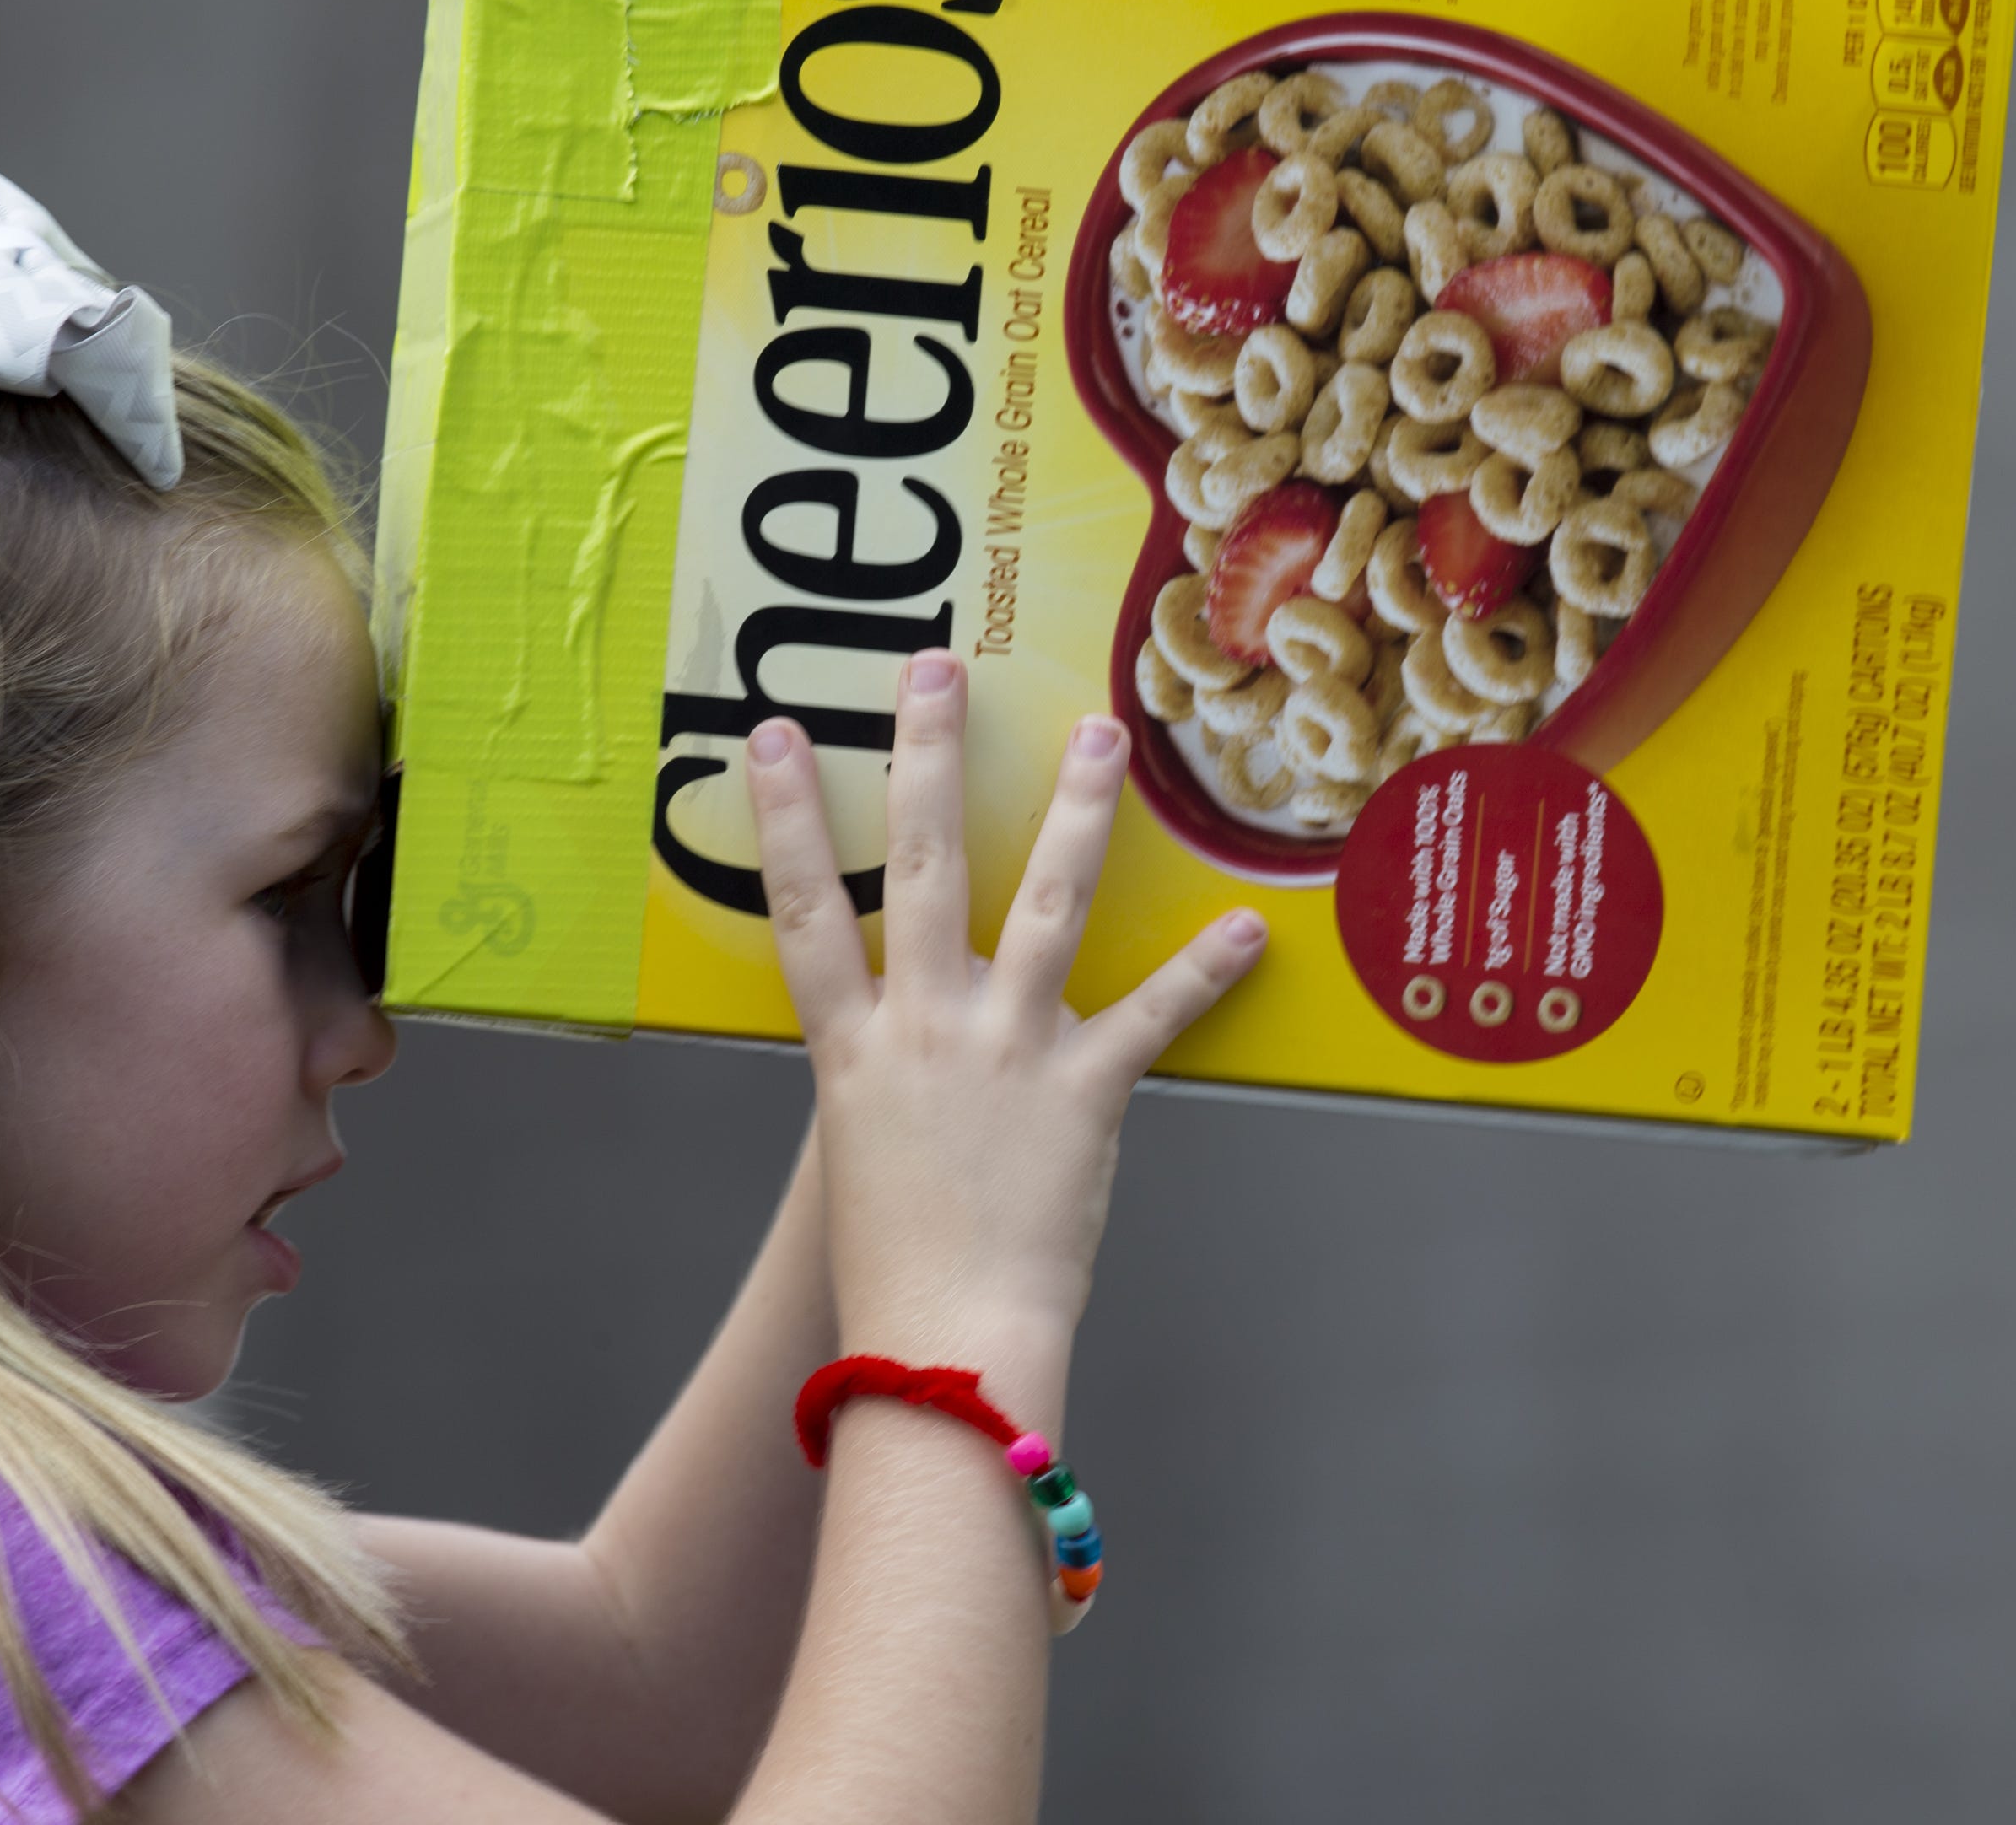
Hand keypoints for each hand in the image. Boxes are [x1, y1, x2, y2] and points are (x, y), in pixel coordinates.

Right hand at [743, 650, 1266, 1359]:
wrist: (948, 1344)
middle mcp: (924, 1029)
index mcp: (853, 1048)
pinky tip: (1245, 926)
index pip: (801, 910)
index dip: (782, 818)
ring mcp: (1007, 1052)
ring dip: (1075, 812)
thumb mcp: (864, 1154)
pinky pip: (1153, 1015)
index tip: (771, 735)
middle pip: (917, 866)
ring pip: (1045, 902)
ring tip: (1098, 736)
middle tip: (936, 670)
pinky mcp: (1085, 1092)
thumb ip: (883, 1080)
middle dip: (925, 758)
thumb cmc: (895, 1268)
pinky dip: (1204, 971)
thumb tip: (899, 1041)